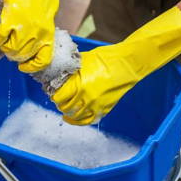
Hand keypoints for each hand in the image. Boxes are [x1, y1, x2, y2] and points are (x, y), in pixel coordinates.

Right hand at [0, 0, 57, 72]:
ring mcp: (23, 27)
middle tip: (10, 49)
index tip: (25, 66)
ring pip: (10, 48)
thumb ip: (42, 29)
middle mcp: (37, 34)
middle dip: (14, 55)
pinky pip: (0, 37)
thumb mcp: (48, 15)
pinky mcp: (10, 19)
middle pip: (22, 55)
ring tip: (3, 41)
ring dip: (4, 47)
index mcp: (47, 33)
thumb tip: (34, 38)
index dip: (32, 66)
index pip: (42, 60)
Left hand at [52, 7, 180, 124]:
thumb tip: (58, 74)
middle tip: (58, 99)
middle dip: (60, 103)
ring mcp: (97, 105)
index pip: (59, 97)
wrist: (127, 64)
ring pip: (76, 116)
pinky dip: (79, 121)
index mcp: (81, 85)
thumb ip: (71, 71)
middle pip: (66, 108)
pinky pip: (88, 120)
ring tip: (64, 109)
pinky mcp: (105, 109)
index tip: (53, 92)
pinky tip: (73, 118)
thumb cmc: (106, 59)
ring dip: (68, 113)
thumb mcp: (83, 62)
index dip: (54, 95)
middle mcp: (88, 98)